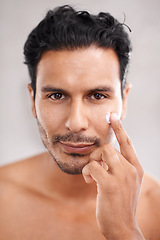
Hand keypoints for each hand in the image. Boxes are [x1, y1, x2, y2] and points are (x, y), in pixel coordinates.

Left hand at [82, 113, 144, 239]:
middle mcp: (131, 169)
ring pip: (102, 152)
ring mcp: (122, 176)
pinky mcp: (109, 185)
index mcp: (135, 167)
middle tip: (92, 166)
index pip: (127, 142)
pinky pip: (93, 166)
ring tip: (90, 175)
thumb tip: (104, 154)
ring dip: (91, 161)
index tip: (113, 115)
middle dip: (96, 154)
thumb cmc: (120, 203)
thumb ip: (119, 167)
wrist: (123, 227)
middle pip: (108, 146)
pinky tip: (88, 182)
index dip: (119, 128)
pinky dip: (86, 172)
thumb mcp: (124, 182)